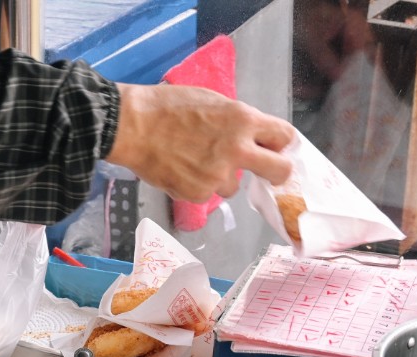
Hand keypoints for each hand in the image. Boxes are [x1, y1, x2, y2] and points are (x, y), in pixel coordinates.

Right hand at [105, 84, 294, 202]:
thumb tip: (252, 137)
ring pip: (234, 186)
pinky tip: (181, 170)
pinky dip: (198, 186)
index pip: (284, 136)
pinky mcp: (198, 194)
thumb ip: (237, 121)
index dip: (280, 143)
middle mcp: (237, 150)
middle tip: (266, 172)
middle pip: (279, 171)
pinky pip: (208, 194)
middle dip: (277, 172)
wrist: (132, 126)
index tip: (275, 147)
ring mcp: (218, 176)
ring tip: (195, 162)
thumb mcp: (212, 101)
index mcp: (243, 120)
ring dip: (222, 178)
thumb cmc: (166, 107)